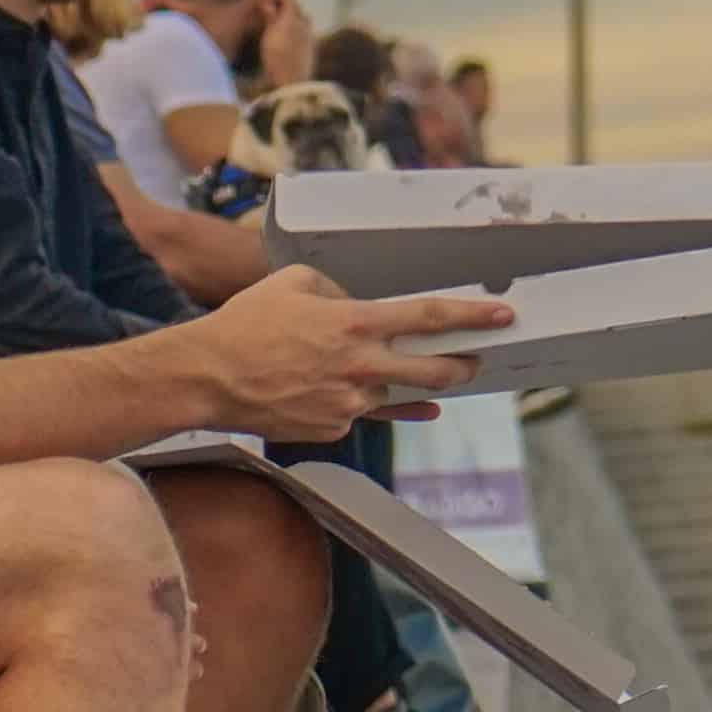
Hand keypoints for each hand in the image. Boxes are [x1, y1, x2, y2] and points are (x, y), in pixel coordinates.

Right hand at [187, 265, 504, 438]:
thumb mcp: (293, 284)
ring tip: (421, 377)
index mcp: (355, 323)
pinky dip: (365, 401)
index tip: (503, 316)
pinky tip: (366, 395)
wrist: (207, 377)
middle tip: (476, 359)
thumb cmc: (246, 324)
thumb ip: (335, 291)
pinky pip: (363, 413)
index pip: (428, 318)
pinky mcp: (334, 428)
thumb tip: (355, 306)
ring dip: (414, 386)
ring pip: (397, 394)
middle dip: (462, 364)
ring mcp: (349, 403)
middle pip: (433, 369)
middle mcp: (360, 366)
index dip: (471, 317)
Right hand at [248, 0, 309, 86]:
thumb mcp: (269, 33)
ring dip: (290, 18)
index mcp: (295, 17)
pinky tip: (286, 38)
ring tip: (277, 25)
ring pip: (301, 19)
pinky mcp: (311, 47)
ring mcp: (310, 35)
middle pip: (296, 8)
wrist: (292, 82)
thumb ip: (269, 14)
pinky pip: (303, 32)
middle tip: (269, 11)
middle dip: (284, 6)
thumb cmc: (277, 56)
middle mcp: (305, 23)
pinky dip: (294, 30)